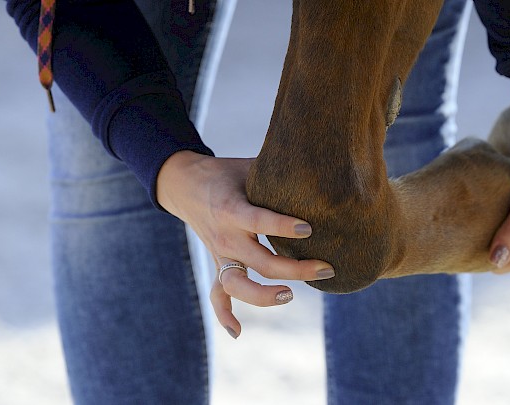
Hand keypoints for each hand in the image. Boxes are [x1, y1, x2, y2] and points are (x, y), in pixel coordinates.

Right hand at [157, 151, 333, 337]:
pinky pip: (218, 295)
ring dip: (264, 296)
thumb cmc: (226, 172)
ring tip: (291, 296)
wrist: (183, 184)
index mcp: (232, 209)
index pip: (259, 221)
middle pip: (261, 262)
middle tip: (326, 268)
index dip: (283, 227)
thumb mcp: (249, 167)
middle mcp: (226, 236)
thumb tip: (320, 170)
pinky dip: (225, 315)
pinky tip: (238, 333)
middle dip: (296, 269)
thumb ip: (278, 173)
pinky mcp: (219, 264)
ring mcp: (221, 255)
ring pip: (239, 286)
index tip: (309, 229)